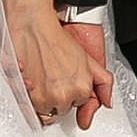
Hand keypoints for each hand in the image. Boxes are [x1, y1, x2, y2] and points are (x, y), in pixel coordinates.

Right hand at [7, 7, 116, 130]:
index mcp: (82, 89)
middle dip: (58, 96)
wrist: (35, 27)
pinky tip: (31, 82)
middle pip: (62, 108)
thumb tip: (108, 102)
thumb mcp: (88, 60)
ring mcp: (45, 98)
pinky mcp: (28, 96)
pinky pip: (30, 108)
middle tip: (53, 76)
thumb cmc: (58, 39)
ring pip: (45, 110)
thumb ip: (103, 82)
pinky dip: (29, 98)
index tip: (65, 78)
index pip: (78, 102)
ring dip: (43, 99)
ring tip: (42, 78)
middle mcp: (64, 96)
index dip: (71, 90)